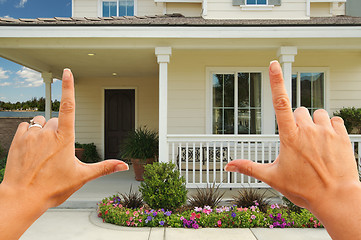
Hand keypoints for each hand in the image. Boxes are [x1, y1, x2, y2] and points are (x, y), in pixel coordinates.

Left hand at [1, 69, 127, 208]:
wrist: (22, 197)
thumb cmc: (52, 188)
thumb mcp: (82, 177)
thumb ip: (104, 167)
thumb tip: (123, 165)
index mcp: (65, 138)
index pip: (69, 106)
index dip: (69, 87)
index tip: (67, 72)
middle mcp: (47, 132)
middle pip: (56, 121)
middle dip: (59, 131)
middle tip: (57, 153)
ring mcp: (31, 134)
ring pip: (41, 122)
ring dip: (44, 131)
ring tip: (43, 151)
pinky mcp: (17, 138)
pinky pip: (26, 126)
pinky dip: (30, 133)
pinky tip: (32, 148)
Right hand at [225, 61, 360, 238]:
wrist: (337, 199)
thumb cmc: (304, 190)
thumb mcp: (273, 178)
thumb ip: (249, 167)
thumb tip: (228, 166)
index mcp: (290, 137)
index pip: (280, 102)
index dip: (276, 81)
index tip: (273, 64)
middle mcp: (308, 130)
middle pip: (299, 111)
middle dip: (296, 123)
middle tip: (299, 144)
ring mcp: (327, 131)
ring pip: (317, 114)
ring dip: (314, 124)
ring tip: (315, 144)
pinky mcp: (342, 135)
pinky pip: (334, 120)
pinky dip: (329, 127)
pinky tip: (328, 143)